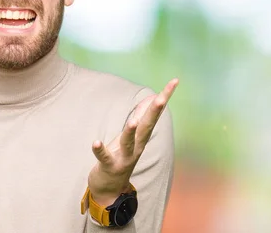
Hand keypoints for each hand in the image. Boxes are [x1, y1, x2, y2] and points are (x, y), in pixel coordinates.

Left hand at [87, 79, 178, 205]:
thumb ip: (141, 116)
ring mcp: (124, 157)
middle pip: (147, 126)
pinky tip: (96, 142)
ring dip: (130, 132)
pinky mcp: (109, 166)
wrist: (110, 189)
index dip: (164, 97)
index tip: (174, 81)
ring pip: (128, 143)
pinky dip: (100, 150)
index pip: (154, 114)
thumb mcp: (132, 135)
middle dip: (154, 112)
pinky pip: (105, 158)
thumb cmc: (121, 156)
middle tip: (161, 97)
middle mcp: (136, 146)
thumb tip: (151, 97)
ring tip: (132, 121)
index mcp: (141, 136)